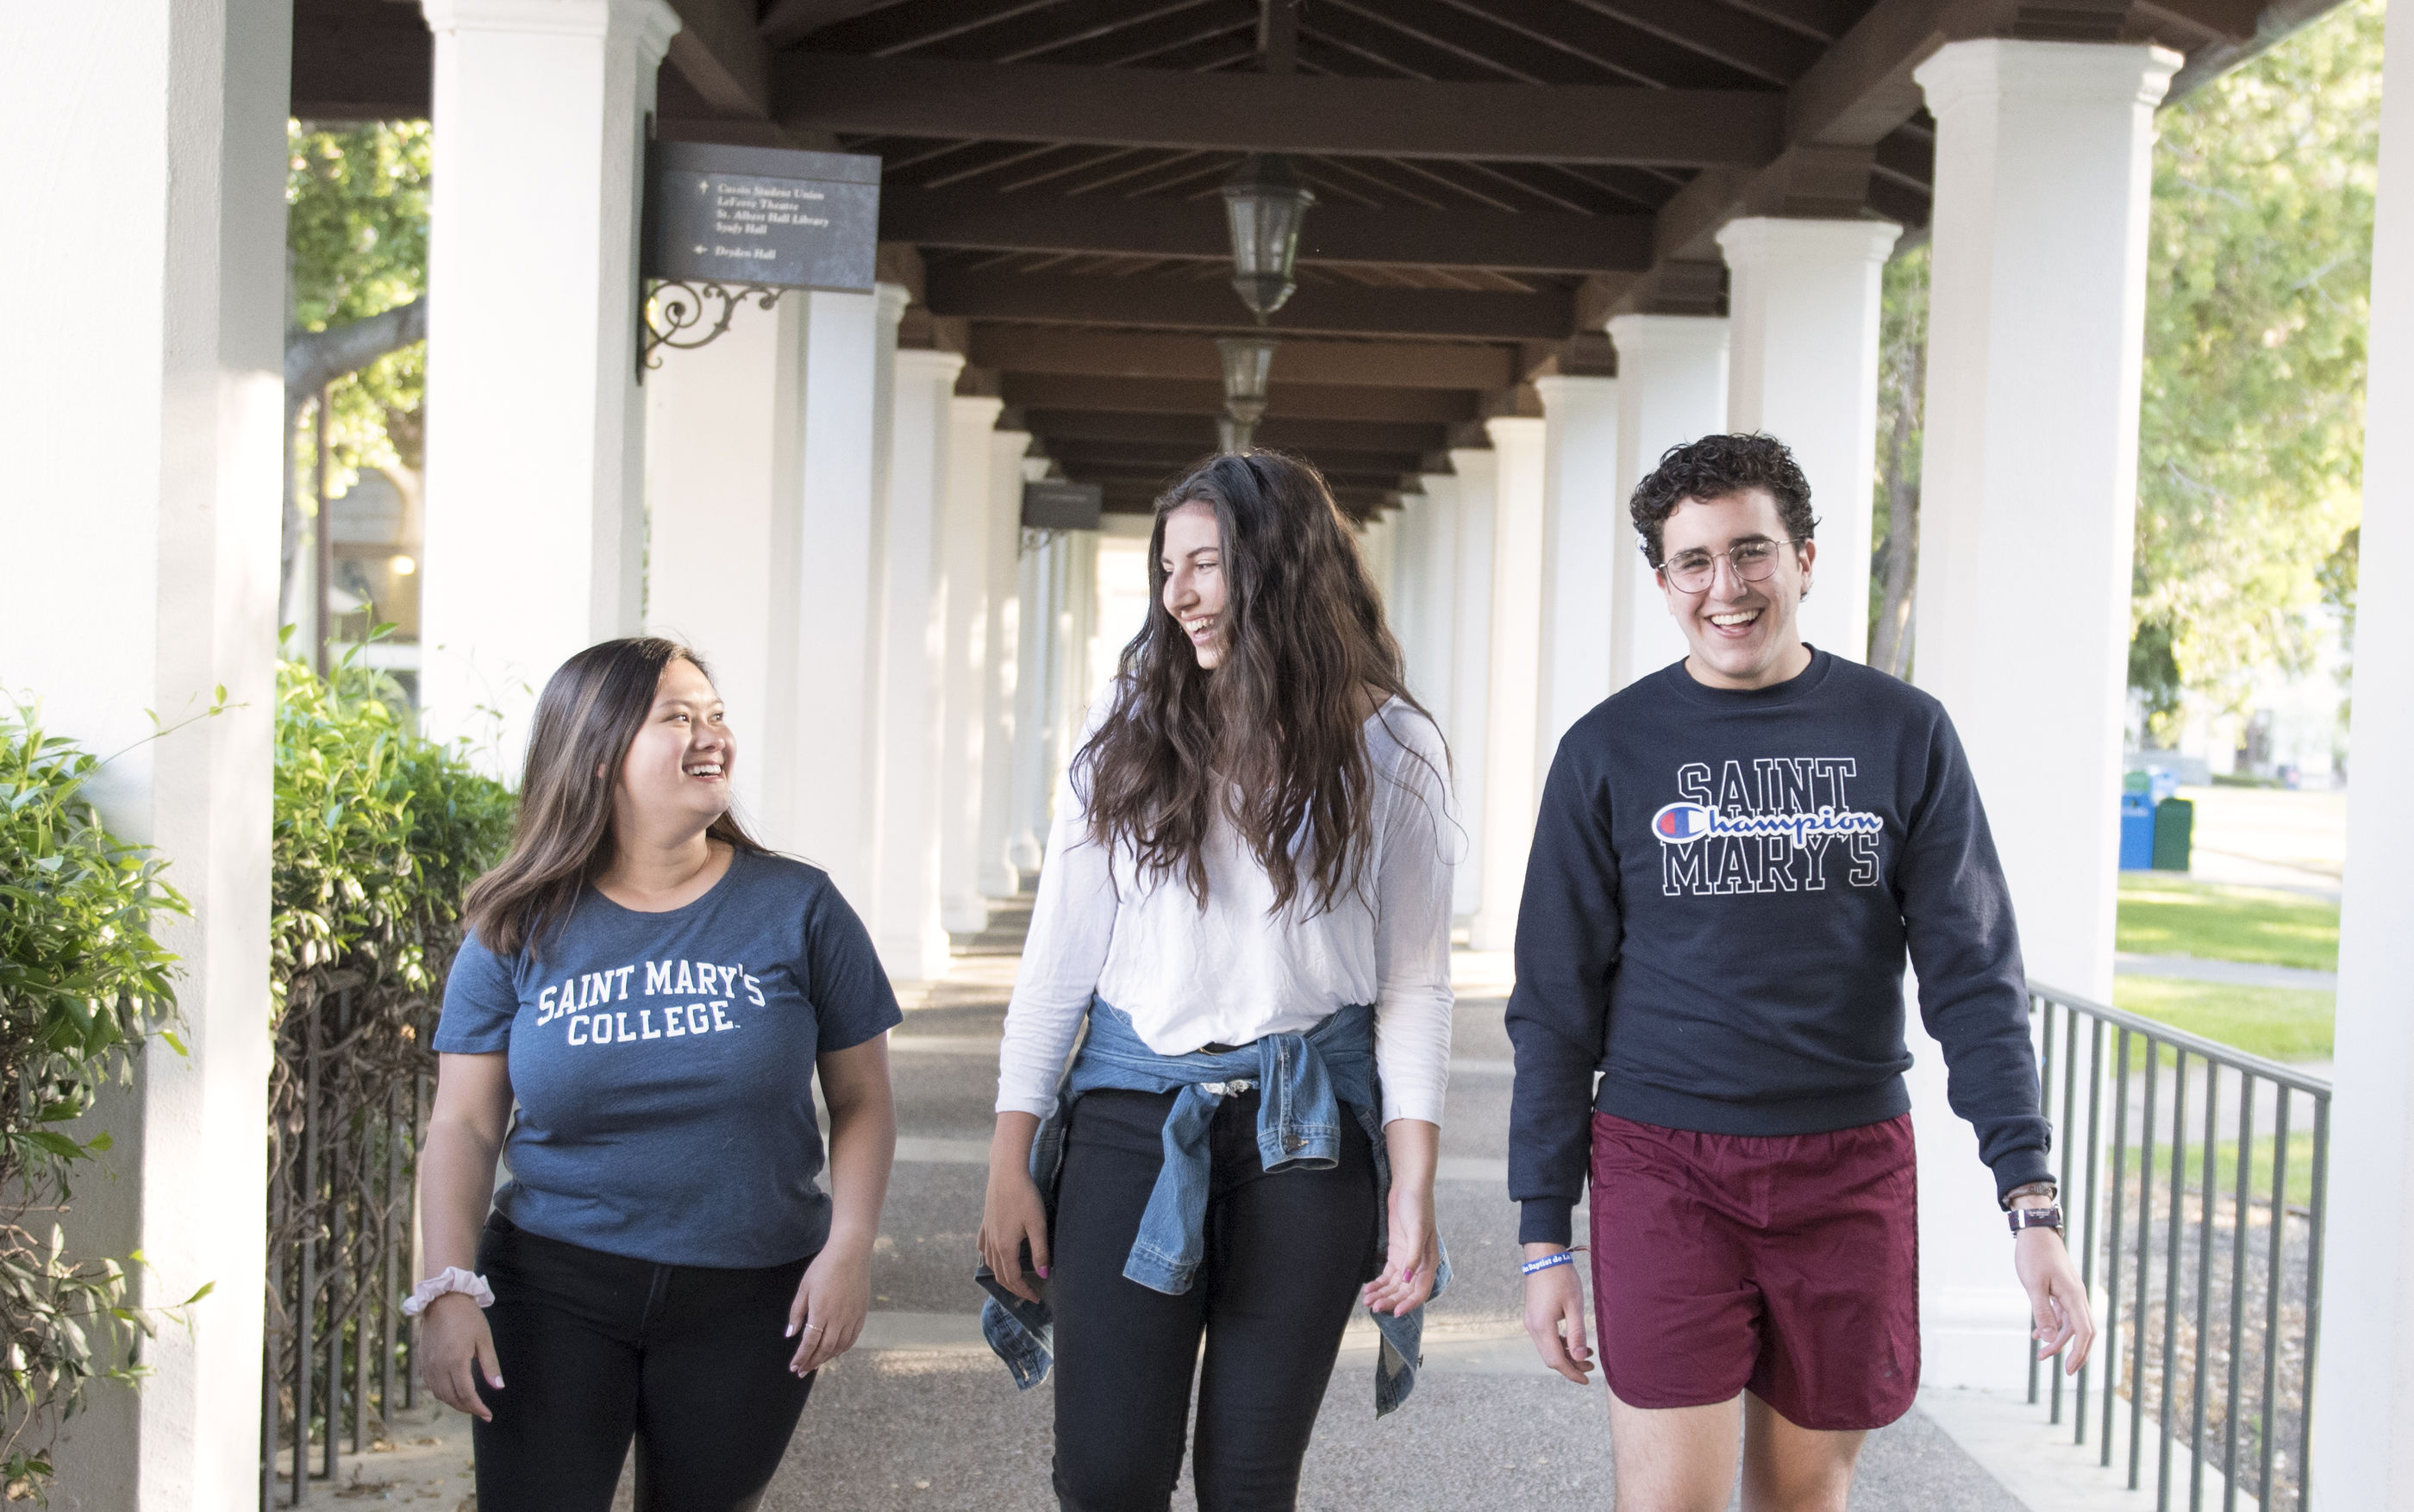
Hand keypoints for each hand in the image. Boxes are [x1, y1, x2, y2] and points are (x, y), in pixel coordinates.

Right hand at [420, 1291, 502, 1420]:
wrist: (443, 1299)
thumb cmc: (468, 1317)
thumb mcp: (484, 1339)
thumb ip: (490, 1365)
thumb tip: (498, 1387)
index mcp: (455, 1362)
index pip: (466, 1394)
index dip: (477, 1407)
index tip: (488, 1415)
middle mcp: (438, 1367)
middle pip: (451, 1398)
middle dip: (467, 1408)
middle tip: (481, 1411)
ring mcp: (428, 1365)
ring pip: (439, 1394)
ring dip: (454, 1402)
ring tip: (469, 1403)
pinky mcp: (423, 1361)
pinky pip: (431, 1385)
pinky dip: (442, 1393)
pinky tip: (453, 1391)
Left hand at [786, 1244, 869, 1374]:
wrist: (851, 1252)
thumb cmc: (824, 1267)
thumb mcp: (804, 1288)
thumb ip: (797, 1313)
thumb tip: (790, 1335)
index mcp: (821, 1311)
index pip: (810, 1342)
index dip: (801, 1357)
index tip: (794, 1367)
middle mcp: (838, 1318)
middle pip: (825, 1349)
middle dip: (812, 1362)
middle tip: (802, 1371)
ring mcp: (852, 1316)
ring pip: (840, 1346)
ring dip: (826, 1358)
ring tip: (816, 1363)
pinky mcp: (861, 1313)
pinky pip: (852, 1338)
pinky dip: (843, 1348)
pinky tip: (835, 1352)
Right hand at [979, 1160, 1050, 1304]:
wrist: (1006, 1172)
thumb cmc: (1025, 1197)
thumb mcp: (1037, 1225)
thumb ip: (1040, 1252)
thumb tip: (1044, 1274)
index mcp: (1005, 1247)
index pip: (1013, 1278)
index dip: (1025, 1291)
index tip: (1037, 1298)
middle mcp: (993, 1243)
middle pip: (1000, 1275)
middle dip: (1014, 1288)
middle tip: (1029, 1294)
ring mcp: (987, 1232)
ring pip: (990, 1263)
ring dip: (1001, 1276)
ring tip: (1014, 1281)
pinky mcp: (985, 1222)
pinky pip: (983, 1247)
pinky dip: (988, 1258)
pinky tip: (992, 1257)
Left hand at [1361, 1177, 1438, 1315]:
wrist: (1408, 1187)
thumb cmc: (1418, 1207)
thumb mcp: (1417, 1231)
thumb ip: (1414, 1257)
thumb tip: (1408, 1280)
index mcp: (1429, 1261)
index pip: (1420, 1291)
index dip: (1408, 1303)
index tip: (1395, 1312)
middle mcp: (1419, 1264)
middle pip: (1404, 1291)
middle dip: (1390, 1300)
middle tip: (1374, 1307)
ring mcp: (1407, 1258)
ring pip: (1394, 1285)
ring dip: (1382, 1294)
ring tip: (1368, 1300)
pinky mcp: (1396, 1252)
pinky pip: (1388, 1274)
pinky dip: (1379, 1283)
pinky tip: (1369, 1288)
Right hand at [1522, 1245, 1594, 1384]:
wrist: (1543, 1257)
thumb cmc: (1561, 1278)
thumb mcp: (1574, 1305)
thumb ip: (1577, 1333)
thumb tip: (1581, 1358)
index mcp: (1542, 1326)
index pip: (1556, 1360)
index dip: (1572, 1373)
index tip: (1587, 1380)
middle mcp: (1533, 1327)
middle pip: (1550, 1358)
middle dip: (1571, 1366)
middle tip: (1592, 1367)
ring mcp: (1531, 1321)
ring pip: (1547, 1349)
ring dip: (1566, 1355)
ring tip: (1588, 1353)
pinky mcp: (1533, 1316)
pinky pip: (1545, 1338)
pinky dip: (1560, 1344)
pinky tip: (1573, 1341)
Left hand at [2013, 1223, 2095, 1373]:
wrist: (2035, 1231)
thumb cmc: (2033, 1255)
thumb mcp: (2033, 1285)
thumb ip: (2041, 1312)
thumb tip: (2049, 1338)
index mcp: (2074, 1296)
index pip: (2084, 1332)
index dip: (2079, 1353)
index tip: (2068, 1369)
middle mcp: (2077, 1296)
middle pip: (2083, 1331)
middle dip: (2076, 1352)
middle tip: (2064, 1370)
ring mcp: (2070, 1293)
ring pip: (2071, 1324)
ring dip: (2059, 1340)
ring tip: (2041, 1355)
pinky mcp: (2062, 1290)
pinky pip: (2062, 1314)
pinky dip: (2054, 1326)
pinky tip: (2038, 1335)